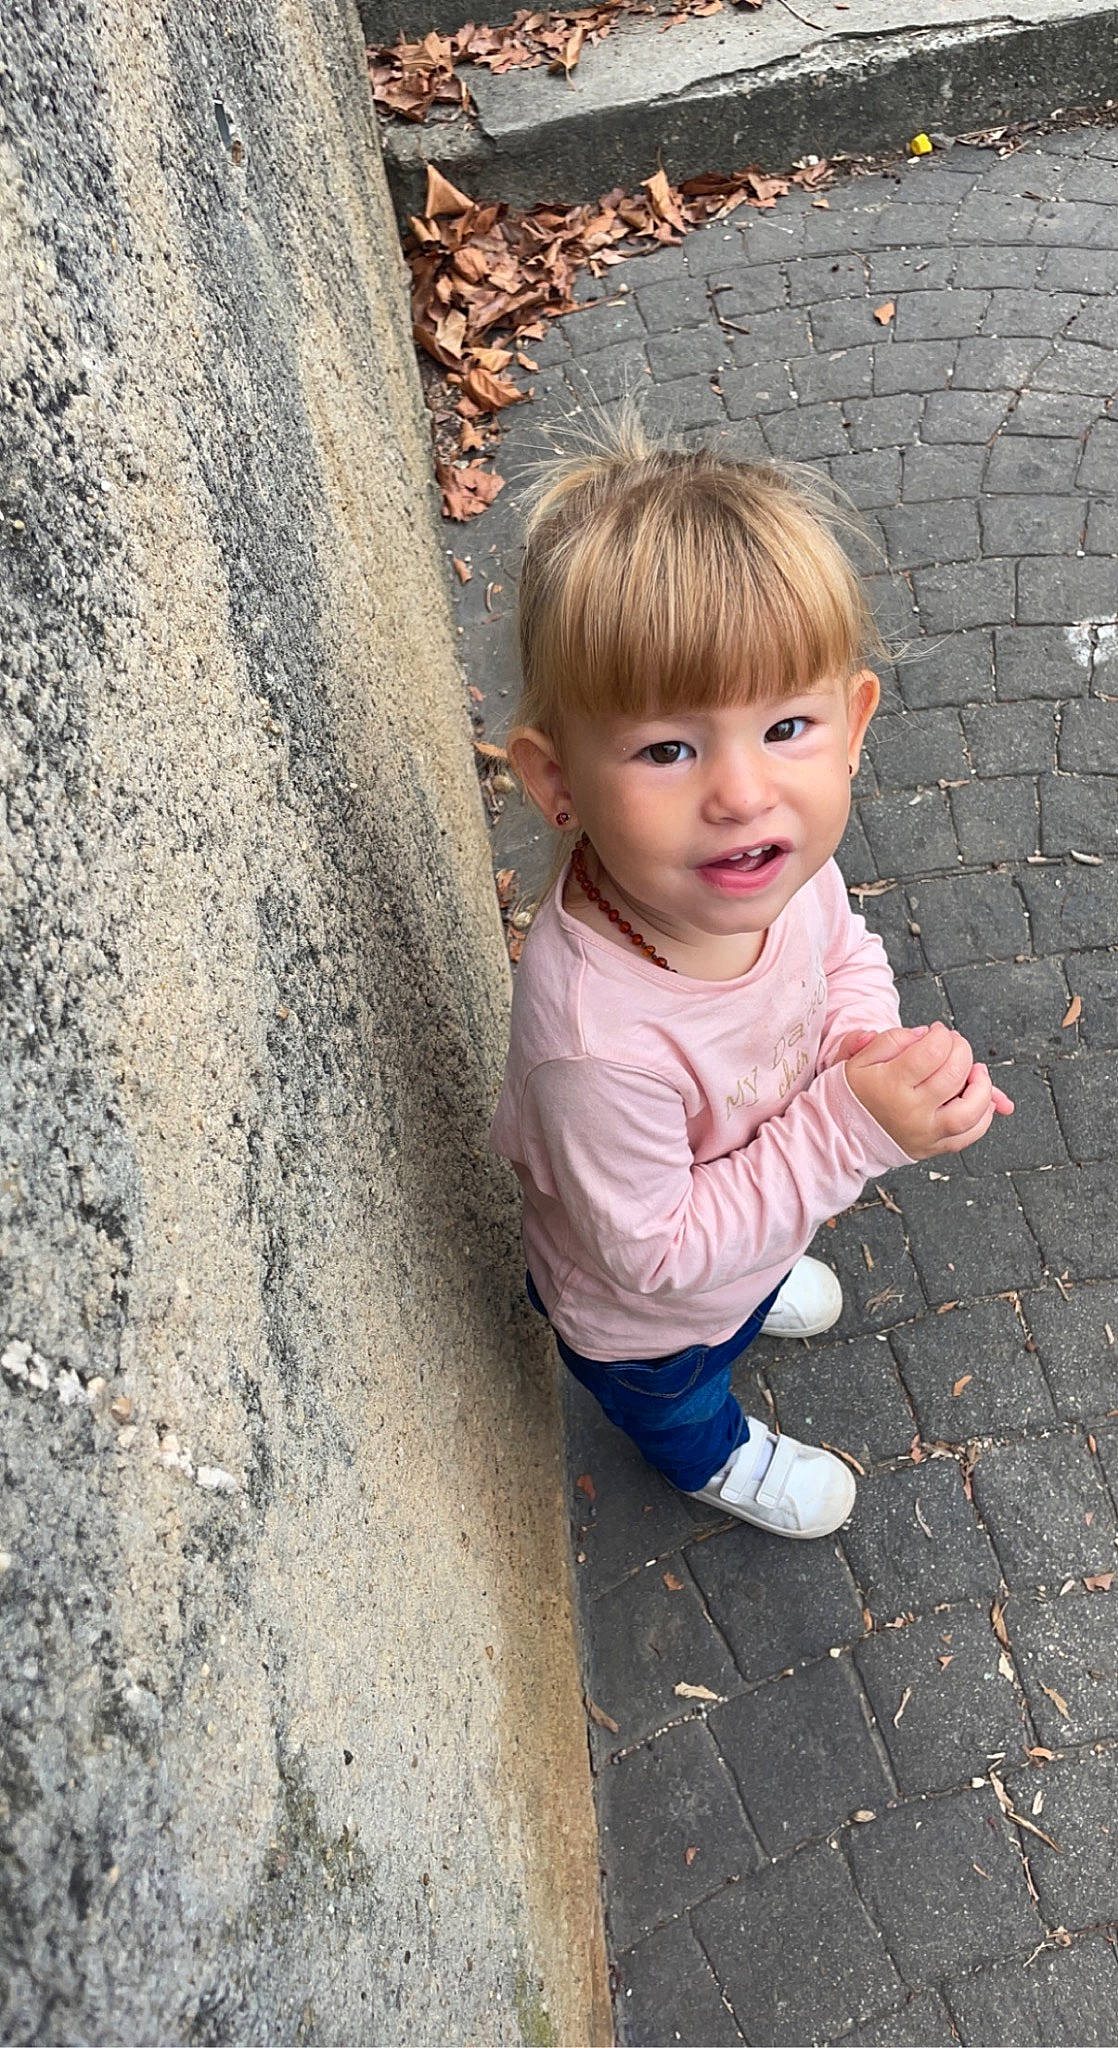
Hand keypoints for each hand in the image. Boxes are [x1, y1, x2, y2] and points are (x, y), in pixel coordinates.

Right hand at [843, 1021, 1013, 1157]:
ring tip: (976, 1072)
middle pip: (954, 1074)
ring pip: (970, 1111)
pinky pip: (969, 1135)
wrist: (839, 1135)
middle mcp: (911, 1111)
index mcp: (891, 1084)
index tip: (938, 1032)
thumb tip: (924, 1035)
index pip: (933, 1051)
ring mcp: (924, 1132)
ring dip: (982, 1087)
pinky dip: (983, 1116)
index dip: (942, 1035)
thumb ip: (892, 1039)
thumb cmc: (851, 1095)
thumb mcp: (859, 1058)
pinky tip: (980, 1099)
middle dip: (962, 1050)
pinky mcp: (933, 1147)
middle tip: (955, 1045)